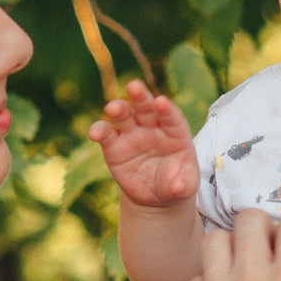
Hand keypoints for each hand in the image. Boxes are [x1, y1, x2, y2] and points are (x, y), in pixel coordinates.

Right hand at [88, 80, 200, 210]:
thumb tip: (178, 187)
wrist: (154, 194)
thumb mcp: (185, 187)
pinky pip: (106, 134)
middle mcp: (152, 128)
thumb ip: (184, 184)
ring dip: (118, 108)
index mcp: (175, 133)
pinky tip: (94, 133)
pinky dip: (99, 131)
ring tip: (112, 108)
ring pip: (124, 115)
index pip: (172, 118)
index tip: (161, 102)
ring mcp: (132, 134)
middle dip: (140, 97)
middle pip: (146, 108)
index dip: (167, 110)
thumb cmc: (175, 183)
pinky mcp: (114, 145)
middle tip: (134, 86)